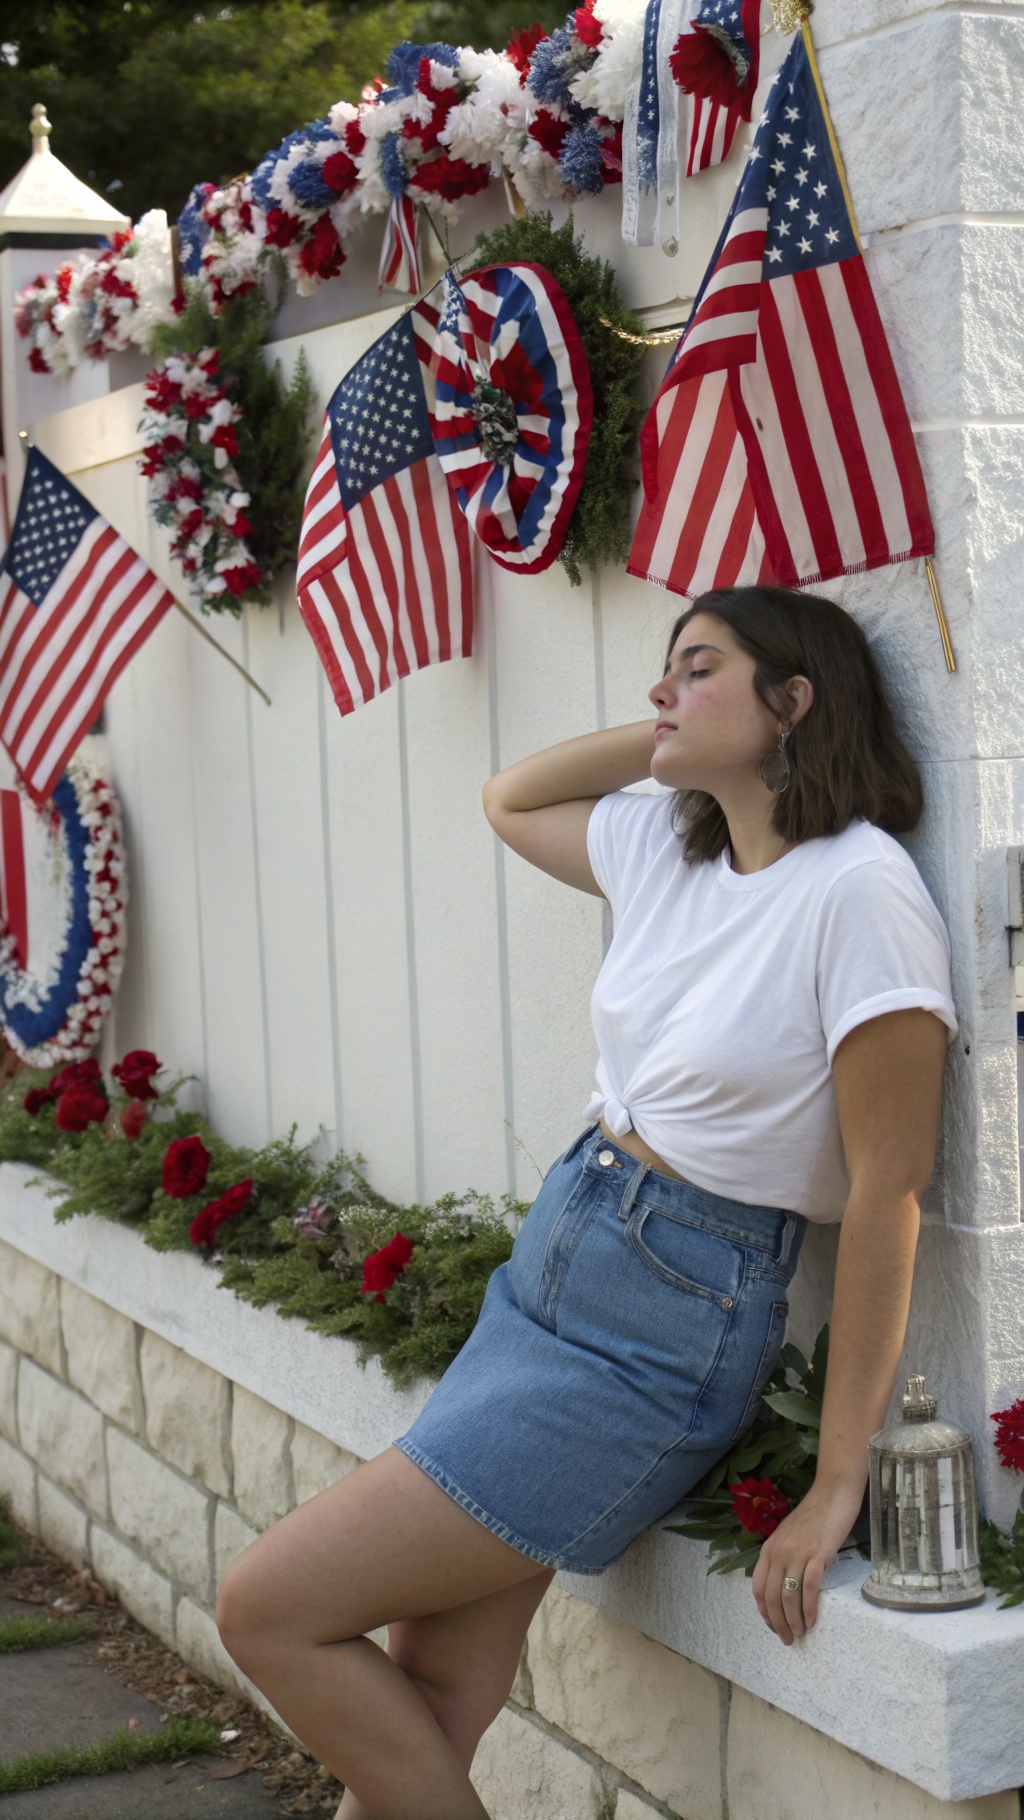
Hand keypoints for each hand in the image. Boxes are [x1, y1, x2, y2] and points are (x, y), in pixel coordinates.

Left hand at [751, 1480, 863, 1644]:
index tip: (773, 1627)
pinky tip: (813, 1621)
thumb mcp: (789, 1536)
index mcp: (769, 1549)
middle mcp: (779, 1552)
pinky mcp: (817, 1554)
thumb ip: (783, 1557)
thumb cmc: (814, 1516)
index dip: (764, 1612)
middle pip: (772, 1597)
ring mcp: (797, 1553)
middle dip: (778, 1623)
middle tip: (787, 1639)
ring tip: (800, 1634)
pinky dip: (809, 1608)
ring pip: (788, 1596)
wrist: (833, 1494)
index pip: (759, 1588)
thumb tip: (784, 1587)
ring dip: (793, 1620)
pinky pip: (809, 1588)